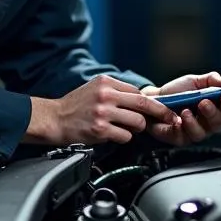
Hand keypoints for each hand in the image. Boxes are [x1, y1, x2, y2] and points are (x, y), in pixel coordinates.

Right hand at [26, 75, 178, 145]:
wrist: (52, 119)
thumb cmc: (73, 106)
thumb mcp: (94, 88)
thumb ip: (115, 92)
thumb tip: (140, 99)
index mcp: (105, 82)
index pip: (137, 91)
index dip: (150, 102)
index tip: (160, 108)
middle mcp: (105, 95)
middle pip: (143, 104)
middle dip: (159, 113)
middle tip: (168, 118)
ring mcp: (103, 112)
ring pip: (137, 122)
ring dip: (136, 128)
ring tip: (125, 128)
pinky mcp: (100, 129)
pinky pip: (125, 136)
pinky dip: (123, 138)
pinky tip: (113, 135)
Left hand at [142, 71, 220, 146]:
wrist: (155, 98)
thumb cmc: (177, 92)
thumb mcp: (195, 81)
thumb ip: (213, 80)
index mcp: (215, 108)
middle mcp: (207, 122)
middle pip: (219, 124)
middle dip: (213, 113)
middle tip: (203, 102)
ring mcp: (195, 131)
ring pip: (203, 133)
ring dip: (195, 122)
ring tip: (186, 111)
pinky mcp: (181, 139)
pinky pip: (185, 137)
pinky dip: (182, 128)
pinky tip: (177, 120)